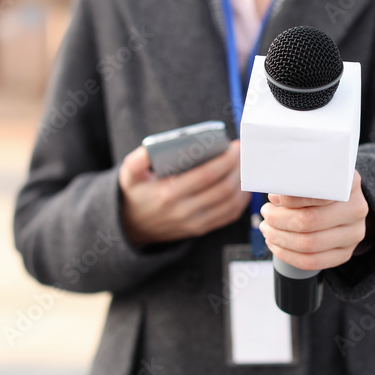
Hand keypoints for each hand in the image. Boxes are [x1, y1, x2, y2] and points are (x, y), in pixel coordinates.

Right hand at [119, 140, 251, 245]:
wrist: (133, 225)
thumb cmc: (137, 193)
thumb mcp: (129, 175)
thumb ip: (137, 160)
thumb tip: (150, 149)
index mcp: (168, 194)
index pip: (206, 175)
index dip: (225, 160)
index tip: (235, 146)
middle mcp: (184, 211)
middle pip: (223, 189)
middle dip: (238, 168)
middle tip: (243, 153)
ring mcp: (194, 223)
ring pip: (230, 203)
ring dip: (242, 182)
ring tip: (244, 165)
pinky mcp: (201, 228)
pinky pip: (229, 215)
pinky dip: (241, 199)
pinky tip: (242, 185)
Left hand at [258, 170, 369, 271]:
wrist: (343, 203)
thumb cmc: (321, 186)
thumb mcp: (314, 175)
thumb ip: (297, 180)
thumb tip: (275, 196)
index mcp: (349, 183)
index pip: (317, 194)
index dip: (291, 198)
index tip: (273, 197)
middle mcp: (357, 209)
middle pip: (309, 221)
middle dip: (278, 220)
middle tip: (266, 213)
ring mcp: (354, 234)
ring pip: (308, 244)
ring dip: (279, 238)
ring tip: (267, 229)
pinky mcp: (346, 253)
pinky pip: (312, 262)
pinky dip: (287, 255)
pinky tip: (275, 244)